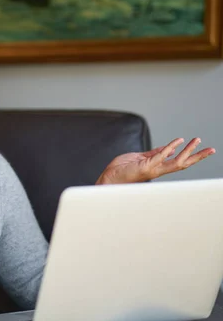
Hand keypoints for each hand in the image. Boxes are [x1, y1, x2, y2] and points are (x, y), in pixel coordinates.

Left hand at [97, 137, 215, 184]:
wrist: (109, 179)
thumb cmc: (121, 170)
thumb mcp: (140, 158)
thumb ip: (154, 153)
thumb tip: (170, 148)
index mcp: (157, 167)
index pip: (178, 162)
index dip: (190, 155)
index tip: (201, 148)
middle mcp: (157, 170)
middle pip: (183, 164)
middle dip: (198, 157)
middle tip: (212, 149)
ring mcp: (152, 169)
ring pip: (176, 161)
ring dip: (188, 151)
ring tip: (198, 140)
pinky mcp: (145, 166)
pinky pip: (160, 156)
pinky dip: (170, 148)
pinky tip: (178, 141)